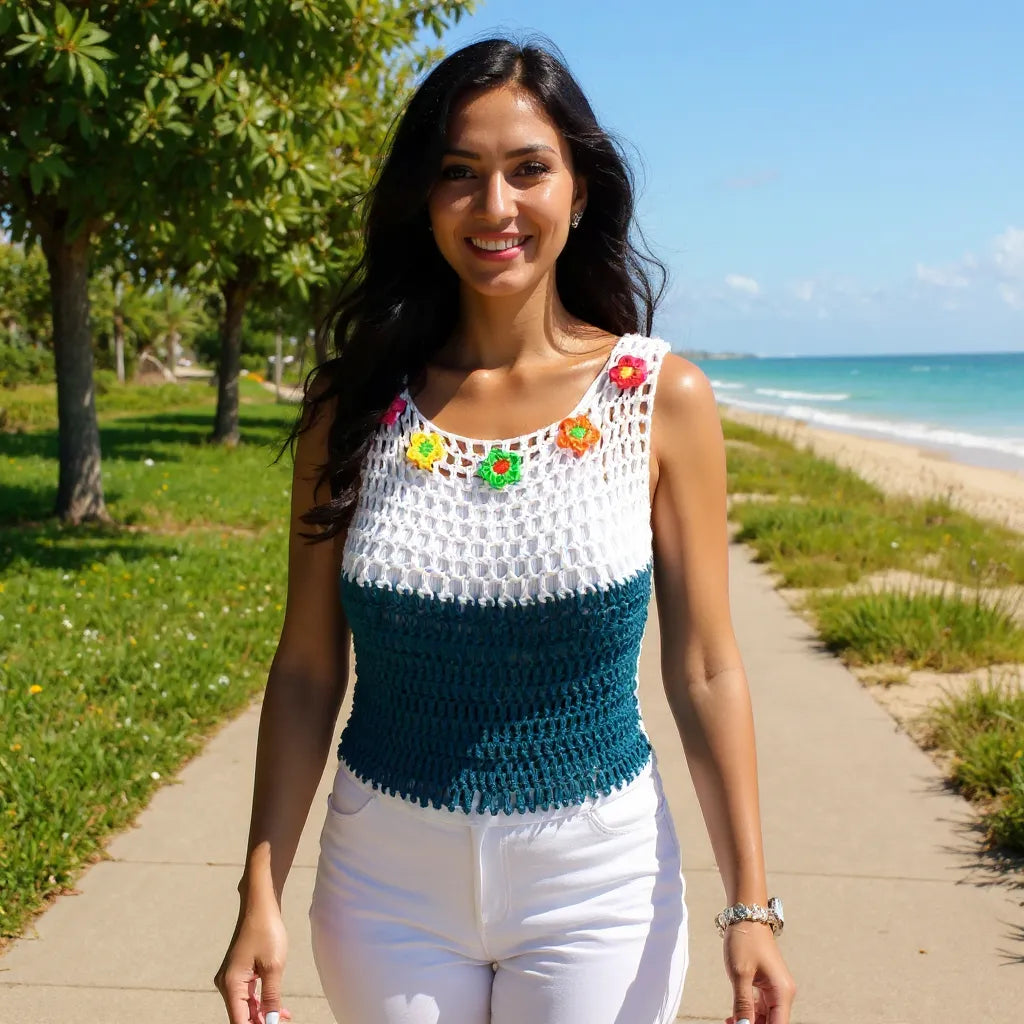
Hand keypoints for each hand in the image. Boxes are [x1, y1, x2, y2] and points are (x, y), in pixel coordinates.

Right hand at [214, 903, 294, 1023]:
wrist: (260, 905)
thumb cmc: (266, 931)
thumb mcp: (273, 967)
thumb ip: (271, 998)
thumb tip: (271, 1022)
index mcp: (231, 984)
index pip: (239, 1021)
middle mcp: (226, 984)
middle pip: (242, 1016)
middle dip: (261, 1022)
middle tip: (283, 1022)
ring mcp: (231, 978)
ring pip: (246, 1007)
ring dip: (264, 1015)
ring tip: (285, 1018)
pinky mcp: (238, 973)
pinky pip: (248, 995)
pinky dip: (262, 1003)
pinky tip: (279, 1009)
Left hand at [722, 922, 795, 1023]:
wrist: (746, 916)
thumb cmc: (745, 941)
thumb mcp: (740, 974)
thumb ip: (742, 1005)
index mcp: (782, 992)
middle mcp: (783, 993)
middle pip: (771, 1023)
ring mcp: (775, 989)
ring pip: (765, 1017)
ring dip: (749, 1022)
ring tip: (728, 1021)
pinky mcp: (767, 985)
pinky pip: (760, 1007)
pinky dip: (748, 1013)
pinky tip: (733, 1016)